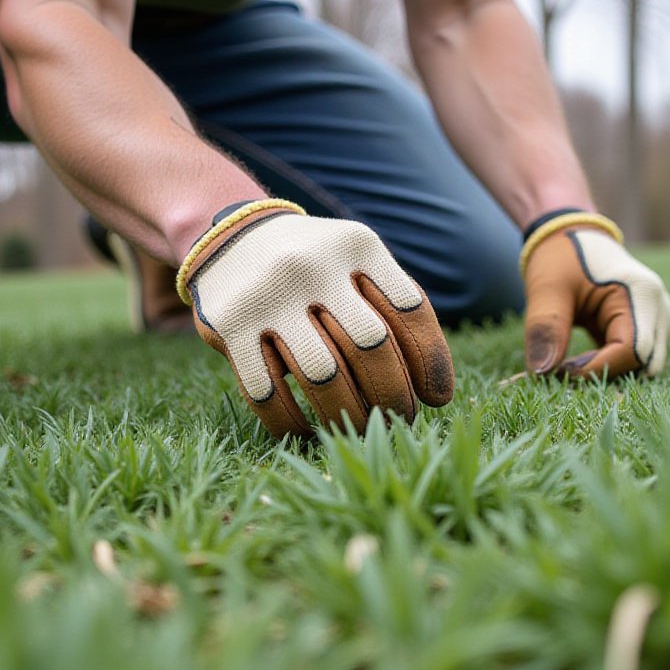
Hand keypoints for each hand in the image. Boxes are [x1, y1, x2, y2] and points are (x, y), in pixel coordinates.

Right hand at [177, 200, 454, 435]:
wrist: (234, 238)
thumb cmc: (319, 267)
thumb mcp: (358, 262)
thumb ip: (396, 306)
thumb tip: (438, 392)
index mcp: (358, 246)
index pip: (411, 310)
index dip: (431, 361)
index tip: (436, 398)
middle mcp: (314, 265)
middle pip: (371, 345)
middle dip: (393, 395)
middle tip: (400, 419)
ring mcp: (269, 295)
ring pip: (323, 375)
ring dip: (348, 414)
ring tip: (361, 430)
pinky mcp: (231, 325)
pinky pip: (266, 391)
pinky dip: (290, 422)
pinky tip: (308, 430)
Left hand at [520, 211, 669, 377]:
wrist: (573, 235)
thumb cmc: (561, 257)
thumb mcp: (547, 289)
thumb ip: (545, 330)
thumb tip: (542, 373)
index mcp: (642, 294)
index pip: (632, 351)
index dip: (596, 369)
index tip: (559, 371)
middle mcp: (660, 308)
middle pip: (642, 363)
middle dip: (603, 374)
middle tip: (561, 371)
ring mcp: (659, 319)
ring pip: (639, 365)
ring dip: (605, 372)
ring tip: (567, 363)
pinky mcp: (648, 328)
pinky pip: (633, 359)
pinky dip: (606, 366)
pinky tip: (577, 361)